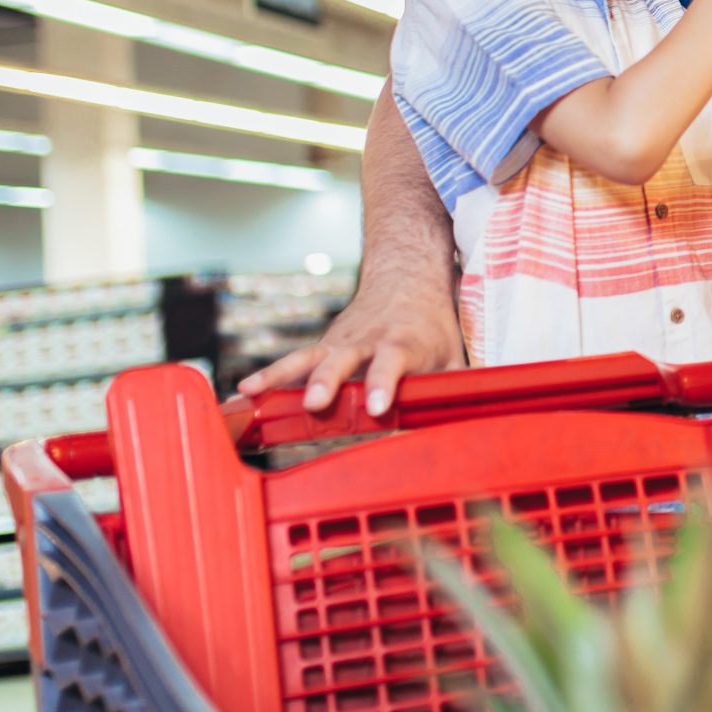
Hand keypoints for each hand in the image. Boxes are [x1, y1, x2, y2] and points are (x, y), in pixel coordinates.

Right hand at [237, 276, 463, 416]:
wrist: (407, 277)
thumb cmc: (432, 328)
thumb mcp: (454, 356)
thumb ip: (456, 393)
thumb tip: (467, 434)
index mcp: (404, 343)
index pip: (393, 363)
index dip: (383, 383)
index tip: (375, 405)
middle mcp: (368, 341)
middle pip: (344, 360)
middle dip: (328, 382)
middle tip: (314, 403)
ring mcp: (341, 343)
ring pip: (309, 358)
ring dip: (283, 375)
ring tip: (254, 393)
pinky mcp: (324, 347)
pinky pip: (293, 362)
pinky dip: (269, 376)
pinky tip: (244, 391)